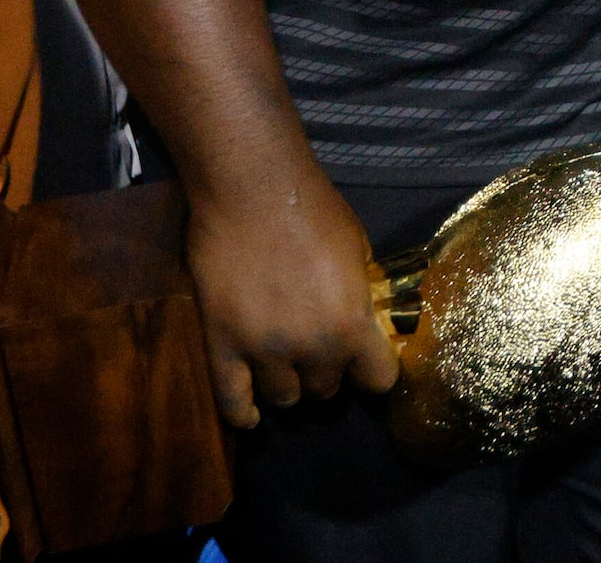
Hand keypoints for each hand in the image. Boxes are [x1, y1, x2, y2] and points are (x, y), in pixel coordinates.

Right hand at [185, 154, 399, 429]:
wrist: (251, 187)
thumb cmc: (313, 208)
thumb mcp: (358, 247)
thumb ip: (361, 292)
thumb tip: (365, 315)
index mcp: (351, 324)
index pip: (378, 381)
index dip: (373, 372)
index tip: (366, 362)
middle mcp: (311, 348)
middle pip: (327, 389)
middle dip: (327, 371)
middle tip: (318, 349)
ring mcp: (262, 350)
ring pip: (284, 398)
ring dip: (289, 384)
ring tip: (286, 364)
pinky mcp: (222, 345)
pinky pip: (231, 400)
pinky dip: (242, 413)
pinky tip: (251, 414)